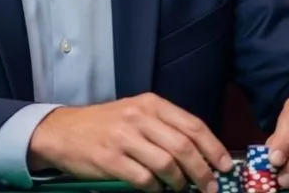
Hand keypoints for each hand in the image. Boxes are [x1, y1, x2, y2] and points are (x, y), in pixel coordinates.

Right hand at [28, 93, 231, 192]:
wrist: (63, 131)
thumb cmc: (106, 124)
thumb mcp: (137, 113)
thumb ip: (166, 127)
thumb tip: (201, 152)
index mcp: (151, 103)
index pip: (193, 124)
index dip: (213, 148)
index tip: (225, 166)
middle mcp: (139, 117)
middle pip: (184, 146)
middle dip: (202, 171)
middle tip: (210, 187)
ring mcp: (124, 138)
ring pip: (167, 164)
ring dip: (180, 182)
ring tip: (181, 188)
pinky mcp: (110, 159)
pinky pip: (144, 179)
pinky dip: (156, 189)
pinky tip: (157, 189)